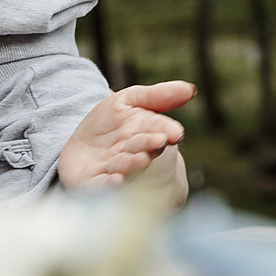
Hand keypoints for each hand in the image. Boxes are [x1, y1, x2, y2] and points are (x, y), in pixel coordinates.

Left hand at [56, 81, 194, 191]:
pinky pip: (100, 185)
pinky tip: (114, 180)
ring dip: (132, 164)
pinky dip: (108, 184)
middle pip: (142, 148)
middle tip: (158, 142)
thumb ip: (158, 95)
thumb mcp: (131, 100)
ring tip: (140, 159)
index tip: (175, 132)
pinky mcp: (92, 182)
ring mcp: (113, 169)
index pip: (158, 129)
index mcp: (145, 133)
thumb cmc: (113, 121)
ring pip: (124, 167)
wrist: (85, 145)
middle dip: (149, 144)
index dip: (166, 130)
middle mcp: (131, 154)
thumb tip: (190, 89)